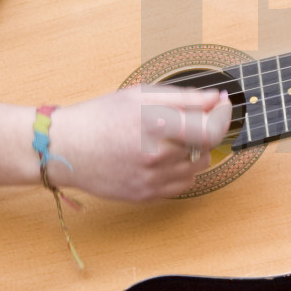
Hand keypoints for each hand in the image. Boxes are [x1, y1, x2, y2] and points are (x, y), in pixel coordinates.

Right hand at [44, 85, 232, 201]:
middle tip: (190, 117)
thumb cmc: (101, 116)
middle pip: (207, 146)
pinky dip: (181, 169)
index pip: (212, 128)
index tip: (222, 104)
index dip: (224, 115)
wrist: (66, 149)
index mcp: (156, 124)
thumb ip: (184, 97)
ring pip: (198, 166)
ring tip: (170, 138)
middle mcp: (157, 155)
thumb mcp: (140, 95)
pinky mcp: (147, 196)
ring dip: (194, 151)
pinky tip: (162, 156)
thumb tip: (216, 99)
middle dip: (205, 128)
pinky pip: (183, 184)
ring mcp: (152, 179)